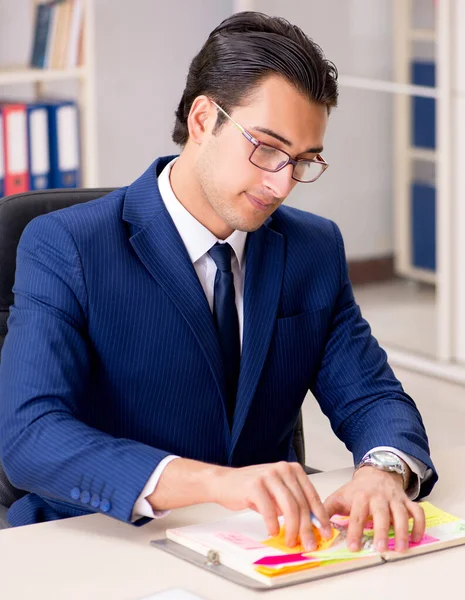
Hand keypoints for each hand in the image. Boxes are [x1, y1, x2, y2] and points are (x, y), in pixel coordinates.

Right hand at [210, 461, 331, 549]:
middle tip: (309, 543)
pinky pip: (269, 510)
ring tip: (290, 541)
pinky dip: (273, 524)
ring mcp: (269, 475)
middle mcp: (283, 469)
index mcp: (292, 469)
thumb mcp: (278, 493)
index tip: (325, 531)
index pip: (312, 495)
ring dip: (292, 529)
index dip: (320, 516)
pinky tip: (272, 531)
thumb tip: (312, 525)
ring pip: (289, 507)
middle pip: (301, 503)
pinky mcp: (255, 484)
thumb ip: (294, 503)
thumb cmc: (252, 489)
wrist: (225, 482)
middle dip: (307, 528)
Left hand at [324, 466, 424, 552]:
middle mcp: (379, 497)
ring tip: (402, 548)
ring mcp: (394, 499)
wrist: (375, 471)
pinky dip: (419, 525)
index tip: (353, 547)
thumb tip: (315, 526)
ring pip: (402, 514)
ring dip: (403, 531)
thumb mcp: (339, 496)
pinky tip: (416, 539)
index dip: (355, 531)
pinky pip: (417, 511)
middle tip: (381, 548)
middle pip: (381, 513)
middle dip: (382, 531)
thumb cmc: (357, 489)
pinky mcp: (406, 501)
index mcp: (361, 496)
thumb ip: (327, 510)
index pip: (357, 514)